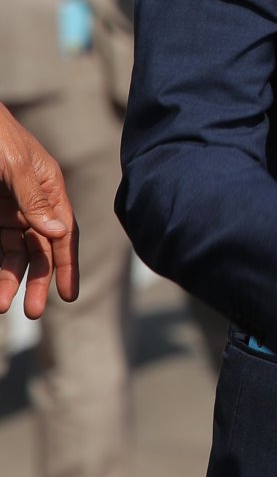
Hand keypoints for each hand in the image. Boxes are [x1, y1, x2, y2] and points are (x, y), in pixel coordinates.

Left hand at [0, 101, 77, 318]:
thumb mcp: (14, 166)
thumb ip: (35, 199)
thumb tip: (57, 231)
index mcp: (50, 190)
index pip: (63, 234)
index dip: (66, 265)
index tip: (68, 296)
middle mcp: (32, 204)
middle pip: (40, 250)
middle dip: (36, 281)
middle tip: (30, 312)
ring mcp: (8, 211)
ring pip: (14, 253)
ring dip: (9, 279)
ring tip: (0, 304)